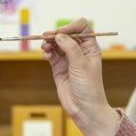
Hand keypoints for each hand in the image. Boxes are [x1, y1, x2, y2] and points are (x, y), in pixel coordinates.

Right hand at [41, 18, 119, 135]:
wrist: (84, 108)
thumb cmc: (89, 87)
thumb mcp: (81, 65)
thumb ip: (70, 48)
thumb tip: (59, 35)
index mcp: (90, 48)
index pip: (82, 28)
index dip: (71, 27)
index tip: (61, 33)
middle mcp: (80, 51)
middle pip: (66, 34)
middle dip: (56, 34)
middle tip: (46, 37)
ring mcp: (69, 59)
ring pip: (57, 44)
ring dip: (49, 43)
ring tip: (44, 47)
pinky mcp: (59, 67)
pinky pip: (51, 54)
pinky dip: (47, 52)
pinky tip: (46, 55)